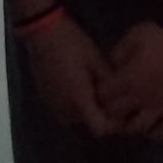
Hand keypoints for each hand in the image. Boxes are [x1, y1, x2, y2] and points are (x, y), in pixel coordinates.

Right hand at [23, 14, 119, 135]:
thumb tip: (121, 95)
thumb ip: (109, 81)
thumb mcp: (96, 59)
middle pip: (88, 123)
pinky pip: (64, 108)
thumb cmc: (72, 44)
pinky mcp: (45, 98)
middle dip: (98, 111)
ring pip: (75, 116)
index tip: (118, 107)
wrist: (42, 33)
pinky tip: (76, 81)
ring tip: (90, 84)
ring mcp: (53, 105)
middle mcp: (65, 109)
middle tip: (106, 90)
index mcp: (80, 101)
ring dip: (84, 107)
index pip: (100, 129)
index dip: (111, 122)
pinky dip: (72, 101)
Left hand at [99, 22, 162, 139]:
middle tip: (111, 105)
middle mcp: (141, 100)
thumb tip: (113, 64)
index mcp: (128, 80)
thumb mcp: (138, 33)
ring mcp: (161, 109)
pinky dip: (156, 133)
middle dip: (110, 111)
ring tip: (128, 119)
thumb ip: (121, 50)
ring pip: (139, 128)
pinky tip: (152, 127)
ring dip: (130, 125)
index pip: (105, 95)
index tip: (100, 89)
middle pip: (117, 115)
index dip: (99, 93)